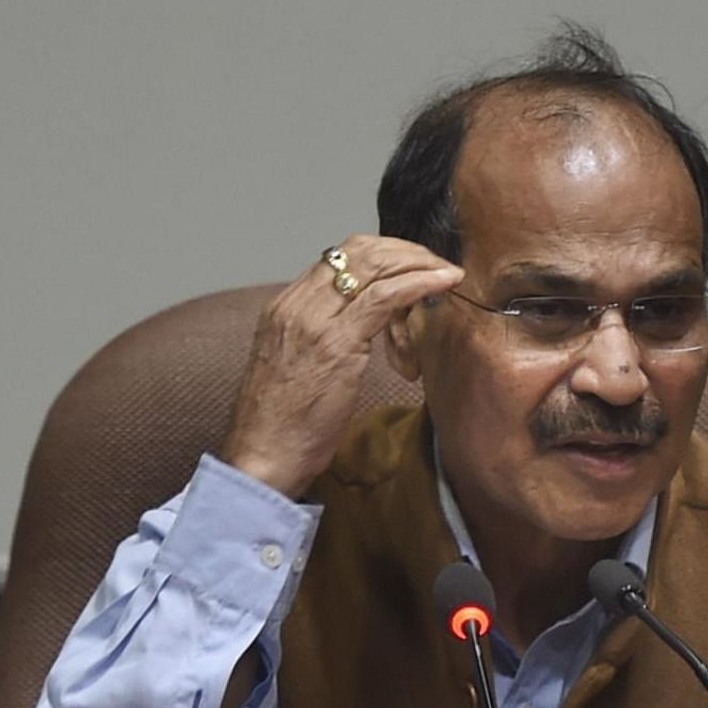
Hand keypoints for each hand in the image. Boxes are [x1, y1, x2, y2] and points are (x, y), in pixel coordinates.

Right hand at [219, 234, 462, 497]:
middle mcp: (296, 304)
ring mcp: (315, 320)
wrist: (261, 457)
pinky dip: (421, 282)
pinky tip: (445, 283)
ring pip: (375, 265)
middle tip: (435, 265)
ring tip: (446, 275)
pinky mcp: (337, 342)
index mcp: (284, 307)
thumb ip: (322, 337)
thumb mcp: (299, 366)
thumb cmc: (283, 425)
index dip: (383, 253)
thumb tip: (362, 325)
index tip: (412, 264)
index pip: (339, 256)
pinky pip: (387, 296)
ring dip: (418, 264)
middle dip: (405, 251)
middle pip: (359, 251)